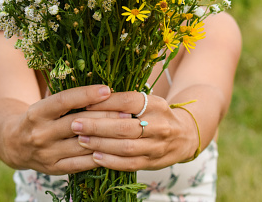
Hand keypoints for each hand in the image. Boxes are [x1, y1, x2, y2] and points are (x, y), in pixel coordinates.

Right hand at [1, 84, 131, 174]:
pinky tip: (115, 148)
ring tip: (125, 130)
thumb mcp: (44, 102)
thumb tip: (96, 82)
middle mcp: (40, 133)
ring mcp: (46, 153)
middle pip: (78, 124)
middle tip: (127, 111)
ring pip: (82, 144)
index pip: (64, 101)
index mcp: (36, 112)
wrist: (12, 144)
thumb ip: (65, 95)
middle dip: (105, 117)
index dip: (86, 94)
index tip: (107, 89)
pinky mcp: (53, 169)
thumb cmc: (38, 116)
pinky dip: (100, 155)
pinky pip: (81, 163)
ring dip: (106, 137)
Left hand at [70, 91, 198, 170]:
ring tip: (81, 140)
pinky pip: (130, 164)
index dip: (104, 103)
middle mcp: (159, 125)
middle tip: (75, 124)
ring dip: (100, 144)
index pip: (127, 102)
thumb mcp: (148, 102)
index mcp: (156, 104)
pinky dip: (111, 161)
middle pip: (124, 126)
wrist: (185, 135)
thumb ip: (125, 101)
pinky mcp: (154, 162)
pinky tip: (95, 157)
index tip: (83, 104)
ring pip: (126, 147)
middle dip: (97, 126)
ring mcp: (158, 145)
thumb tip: (92, 97)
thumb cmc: (157, 115)